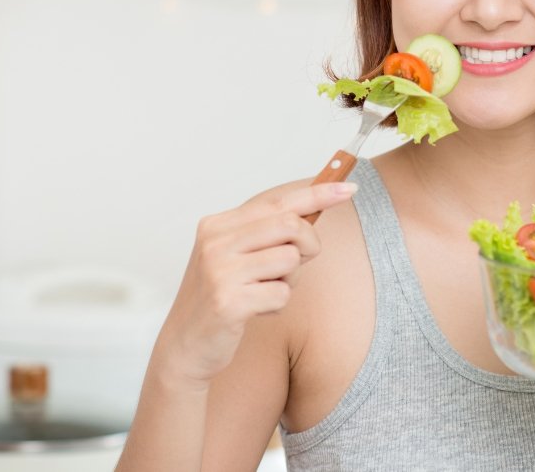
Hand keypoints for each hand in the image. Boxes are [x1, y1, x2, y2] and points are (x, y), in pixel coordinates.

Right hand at [148, 181, 357, 391]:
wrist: (185, 345)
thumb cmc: (221, 296)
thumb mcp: (236, 256)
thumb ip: (267, 233)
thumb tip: (316, 207)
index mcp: (218, 224)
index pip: (278, 201)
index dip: (318, 194)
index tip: (349, 188)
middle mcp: (216, 242)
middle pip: (291, 225)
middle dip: (308, 245)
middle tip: (296, 264)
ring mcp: (220, 270)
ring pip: (290, 259)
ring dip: (287, 281)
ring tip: (262, 292)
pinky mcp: (228, 301)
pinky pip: (281, 294)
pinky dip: (276, 305)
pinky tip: (254, 311)